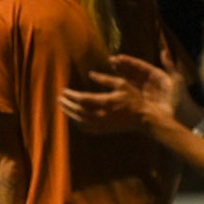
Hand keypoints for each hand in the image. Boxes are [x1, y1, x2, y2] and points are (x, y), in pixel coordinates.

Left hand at [59, 54, 176, 132]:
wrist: (144, 118)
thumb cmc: (134, 99)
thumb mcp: (122, 84)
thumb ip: (105, 79)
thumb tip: (91, 74)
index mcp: (105, 102)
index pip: (82, 99)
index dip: (71, 95)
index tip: (63, 91)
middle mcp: (101, 115)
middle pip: (77, 110)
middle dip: (67, 104)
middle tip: (59, 98)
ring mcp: (101, 124)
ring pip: (79, 120)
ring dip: (69, 113)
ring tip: (62, 106)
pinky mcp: (103, 130)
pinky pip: (85, 128)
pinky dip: (77, 122)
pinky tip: (74, 117)